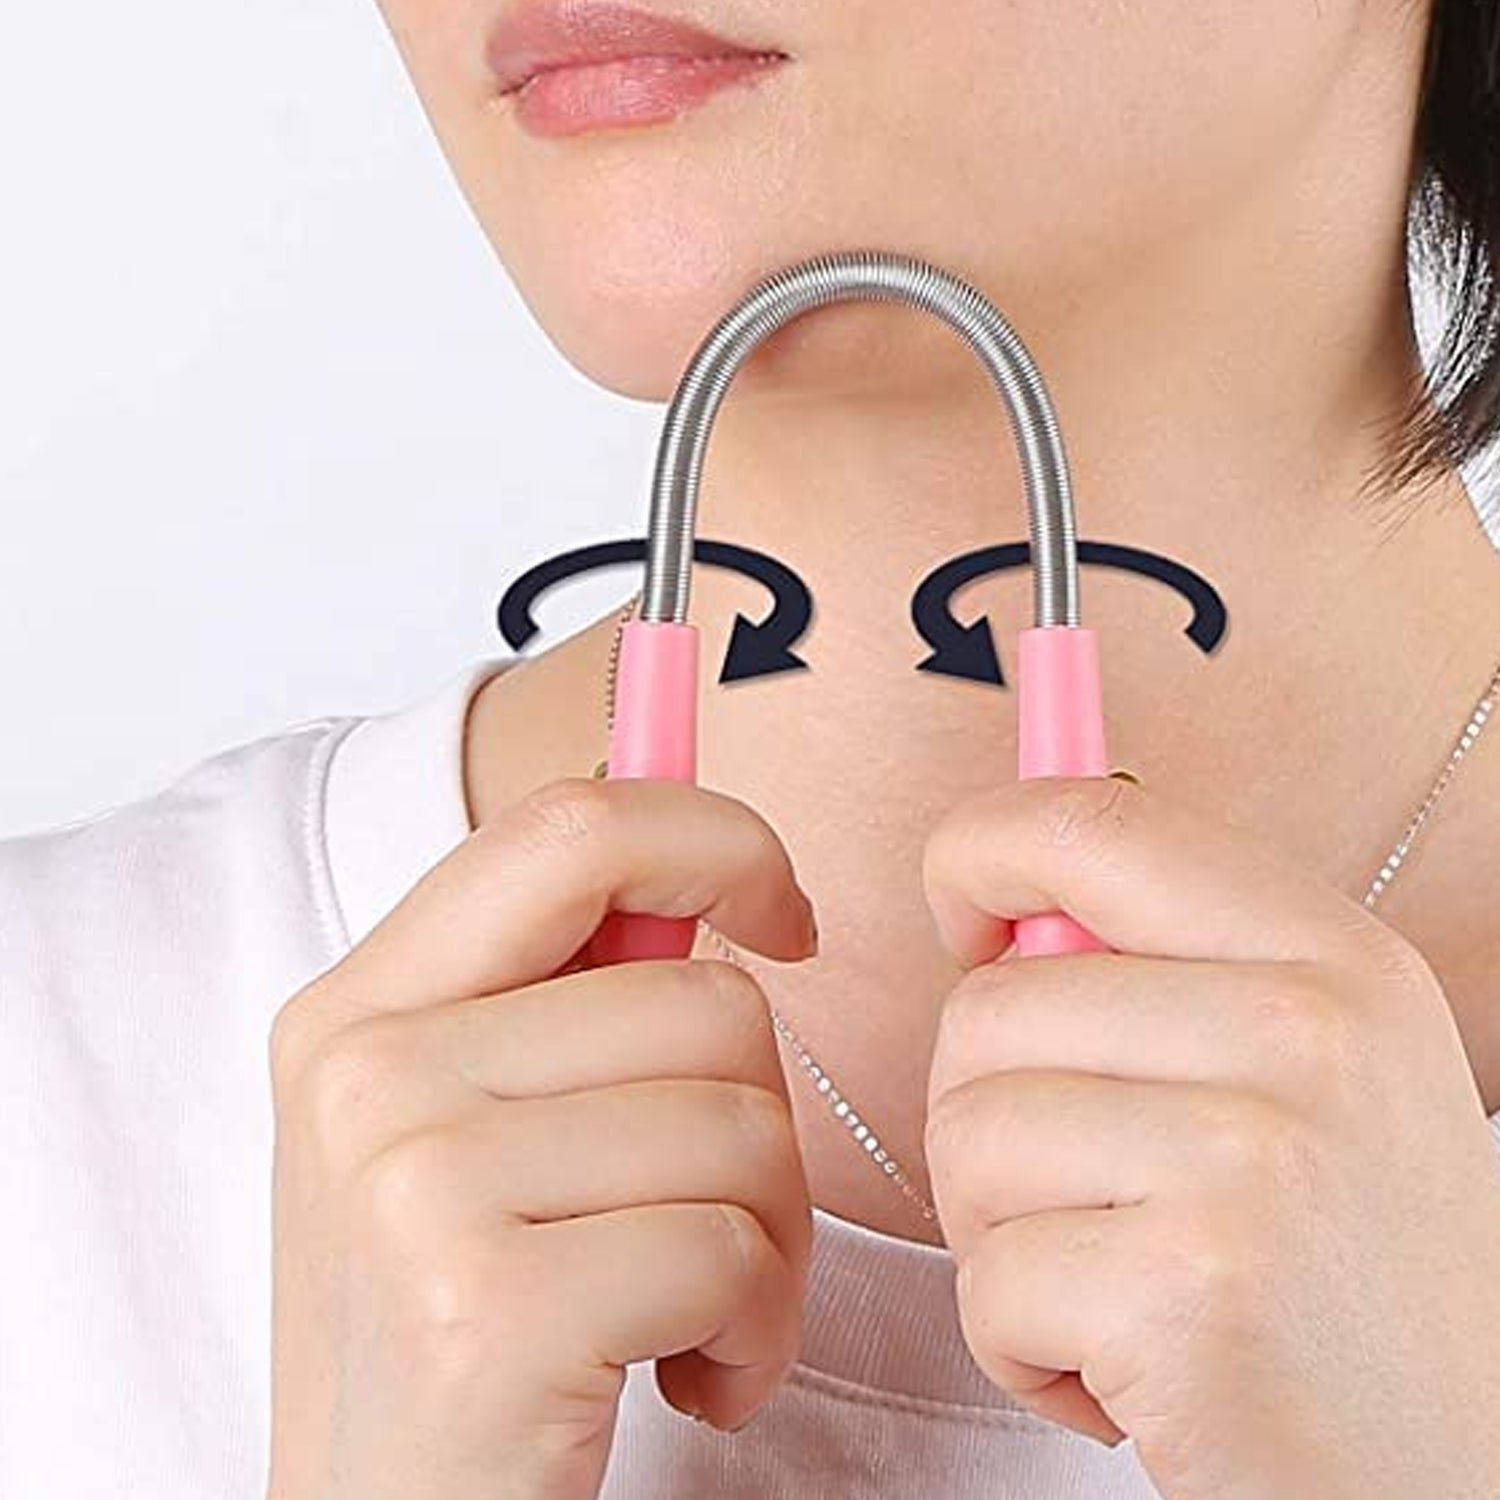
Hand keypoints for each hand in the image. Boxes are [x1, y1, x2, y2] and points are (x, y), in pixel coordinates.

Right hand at [266, 776, 818, 1499]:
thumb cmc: (466, 1327)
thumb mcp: (464, 1136)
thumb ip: (562, 998)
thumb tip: (717, 878)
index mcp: (360, 1004)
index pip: (573, 825)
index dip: (716, 841)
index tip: (785, 918)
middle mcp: (367, 1071)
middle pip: (704, 997)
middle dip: (762, 1119)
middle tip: (717, 1224)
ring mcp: (414, 1185)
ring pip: (742, 1123)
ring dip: (769, 1242)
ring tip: (690, 1314)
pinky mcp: (484, 1309)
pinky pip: (730, 1249)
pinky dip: (755, 1328)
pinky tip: (688, 1378)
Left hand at [921, 773, 1499, 1499]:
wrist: (1448, 1481)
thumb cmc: (1337, 1275)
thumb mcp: (1312, 1074)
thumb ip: (1173, 967)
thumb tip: (1001, 900)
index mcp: (1330, 955)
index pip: (1090, 823)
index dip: (977, 851)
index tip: (964, 931)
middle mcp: (1306, 1032)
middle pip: (989, 1008)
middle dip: (983, 1119)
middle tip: (1077, 1205)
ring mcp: (1251, 1157)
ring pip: (968, 1135)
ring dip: (999, 1238)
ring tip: (1111, 1288)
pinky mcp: (1188, 1290)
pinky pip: (987, 1278)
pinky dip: (1017, 1343)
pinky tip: (1123, 1375)